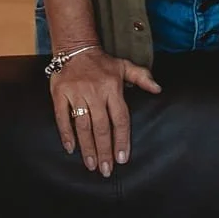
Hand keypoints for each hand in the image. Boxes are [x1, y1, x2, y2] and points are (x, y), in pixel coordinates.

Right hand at [49, 46, 160, 176]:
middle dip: (104, 150)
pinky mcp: (60, 93)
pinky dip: (66, 133)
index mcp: (112, 88)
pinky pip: (62, 117)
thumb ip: (142, 77)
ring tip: (91, 165)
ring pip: (83, 125)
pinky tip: (70, 149)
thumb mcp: (124, 66)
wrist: (75, 48)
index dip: (122, 140)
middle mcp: (95, 92)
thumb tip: (158, 89)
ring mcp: (77, 93)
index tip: (122, 158)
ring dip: (87, 147)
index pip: (120, 119)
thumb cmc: (102, 62)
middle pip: (102, 127)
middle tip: (106, 170)